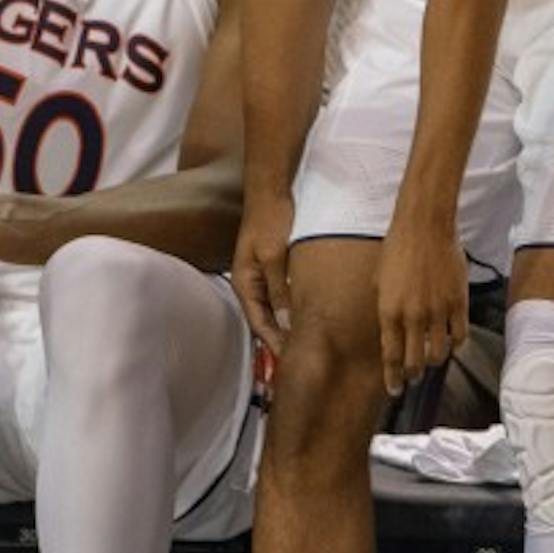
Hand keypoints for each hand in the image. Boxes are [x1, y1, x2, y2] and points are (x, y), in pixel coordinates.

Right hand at [232, 191, 294, 353]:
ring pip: (275, 310)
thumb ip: (279, 290)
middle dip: (280, 341)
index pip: (259, 325)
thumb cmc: (270, 219)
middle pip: (266, 321)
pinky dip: (293, 308)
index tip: (292, 363)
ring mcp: (262, 275)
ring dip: (288, 326)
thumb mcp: (274, 256)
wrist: (273, 189)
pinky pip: (282, 295)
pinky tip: (308, 315)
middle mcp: (251, 283)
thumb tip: (285, 323)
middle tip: (300, 362)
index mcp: (245, 283)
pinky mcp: (275, 267)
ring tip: (306, 345)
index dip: (275, 345)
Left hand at [374, 208, 466, 397]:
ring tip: (432, 359)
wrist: (425, 226)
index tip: (395, 390)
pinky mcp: (458, 302)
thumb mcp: (379, 281)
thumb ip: (386, 310)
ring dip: (434, 360)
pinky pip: (460, 336)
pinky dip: (456, 344)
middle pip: (415, 362)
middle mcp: (413, 316)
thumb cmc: (397, 249)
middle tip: (413, 378)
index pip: (392, 357)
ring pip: (439, 353)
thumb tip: (391, 332)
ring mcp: (437, 311)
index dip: (394, 378)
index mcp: (389, 312)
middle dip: (412, 375)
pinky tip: (452, 343)